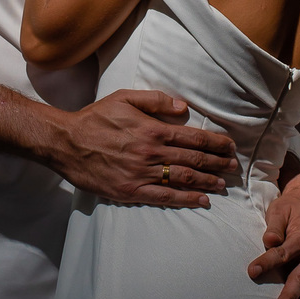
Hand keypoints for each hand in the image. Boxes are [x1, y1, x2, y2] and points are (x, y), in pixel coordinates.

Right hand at [49, 88, 237, 207]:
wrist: (67, 143)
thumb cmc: (95, 118)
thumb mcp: (124, 98)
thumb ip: (155, 100)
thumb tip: (182, 107)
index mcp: (152, 129)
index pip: (193, 138)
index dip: (215, 144)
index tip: (230, 147)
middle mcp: (151, 153)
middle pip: (193, 160)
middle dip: (217, 164)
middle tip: (233, 167)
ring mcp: (142, 174)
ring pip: (183, 179)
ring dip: (207, 182)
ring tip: (222, 184)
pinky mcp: (131, 191)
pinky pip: (164, 197)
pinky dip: (185, 199)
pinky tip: (200, 200)